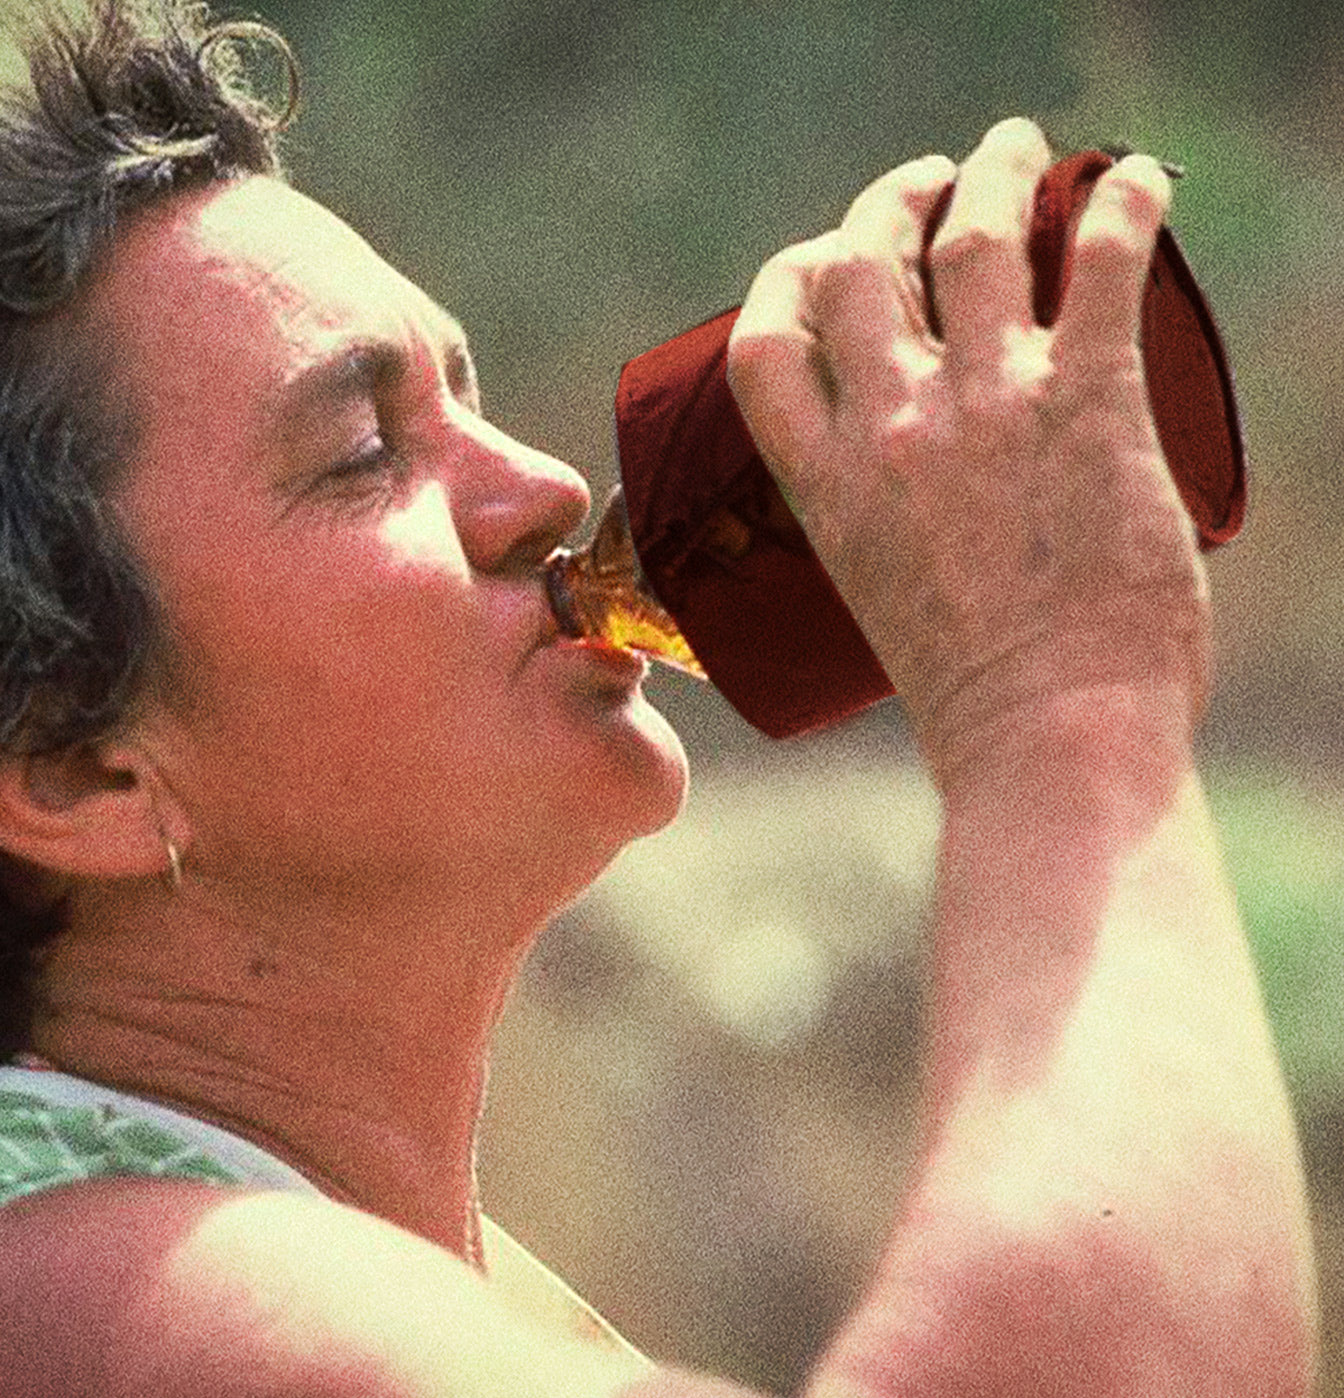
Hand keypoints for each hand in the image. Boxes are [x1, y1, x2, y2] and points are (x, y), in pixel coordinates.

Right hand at [726, 119, 1208, 785]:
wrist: (1049, 740)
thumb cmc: (971, 699)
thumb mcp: (876, 598)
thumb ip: (880, 532)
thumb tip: (924, 505)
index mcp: (826, 485)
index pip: (766, 346)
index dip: (784, 280)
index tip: (818, 258)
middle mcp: (892, 429)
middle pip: (861, 265)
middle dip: (887, 201)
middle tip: (927, 183)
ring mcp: (987, 410)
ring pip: (971, 240)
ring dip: (992, 173)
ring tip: (1011, 150)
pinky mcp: (1088, 406)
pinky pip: (1103, 263)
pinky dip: (1126, 200)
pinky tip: (1136, 175)